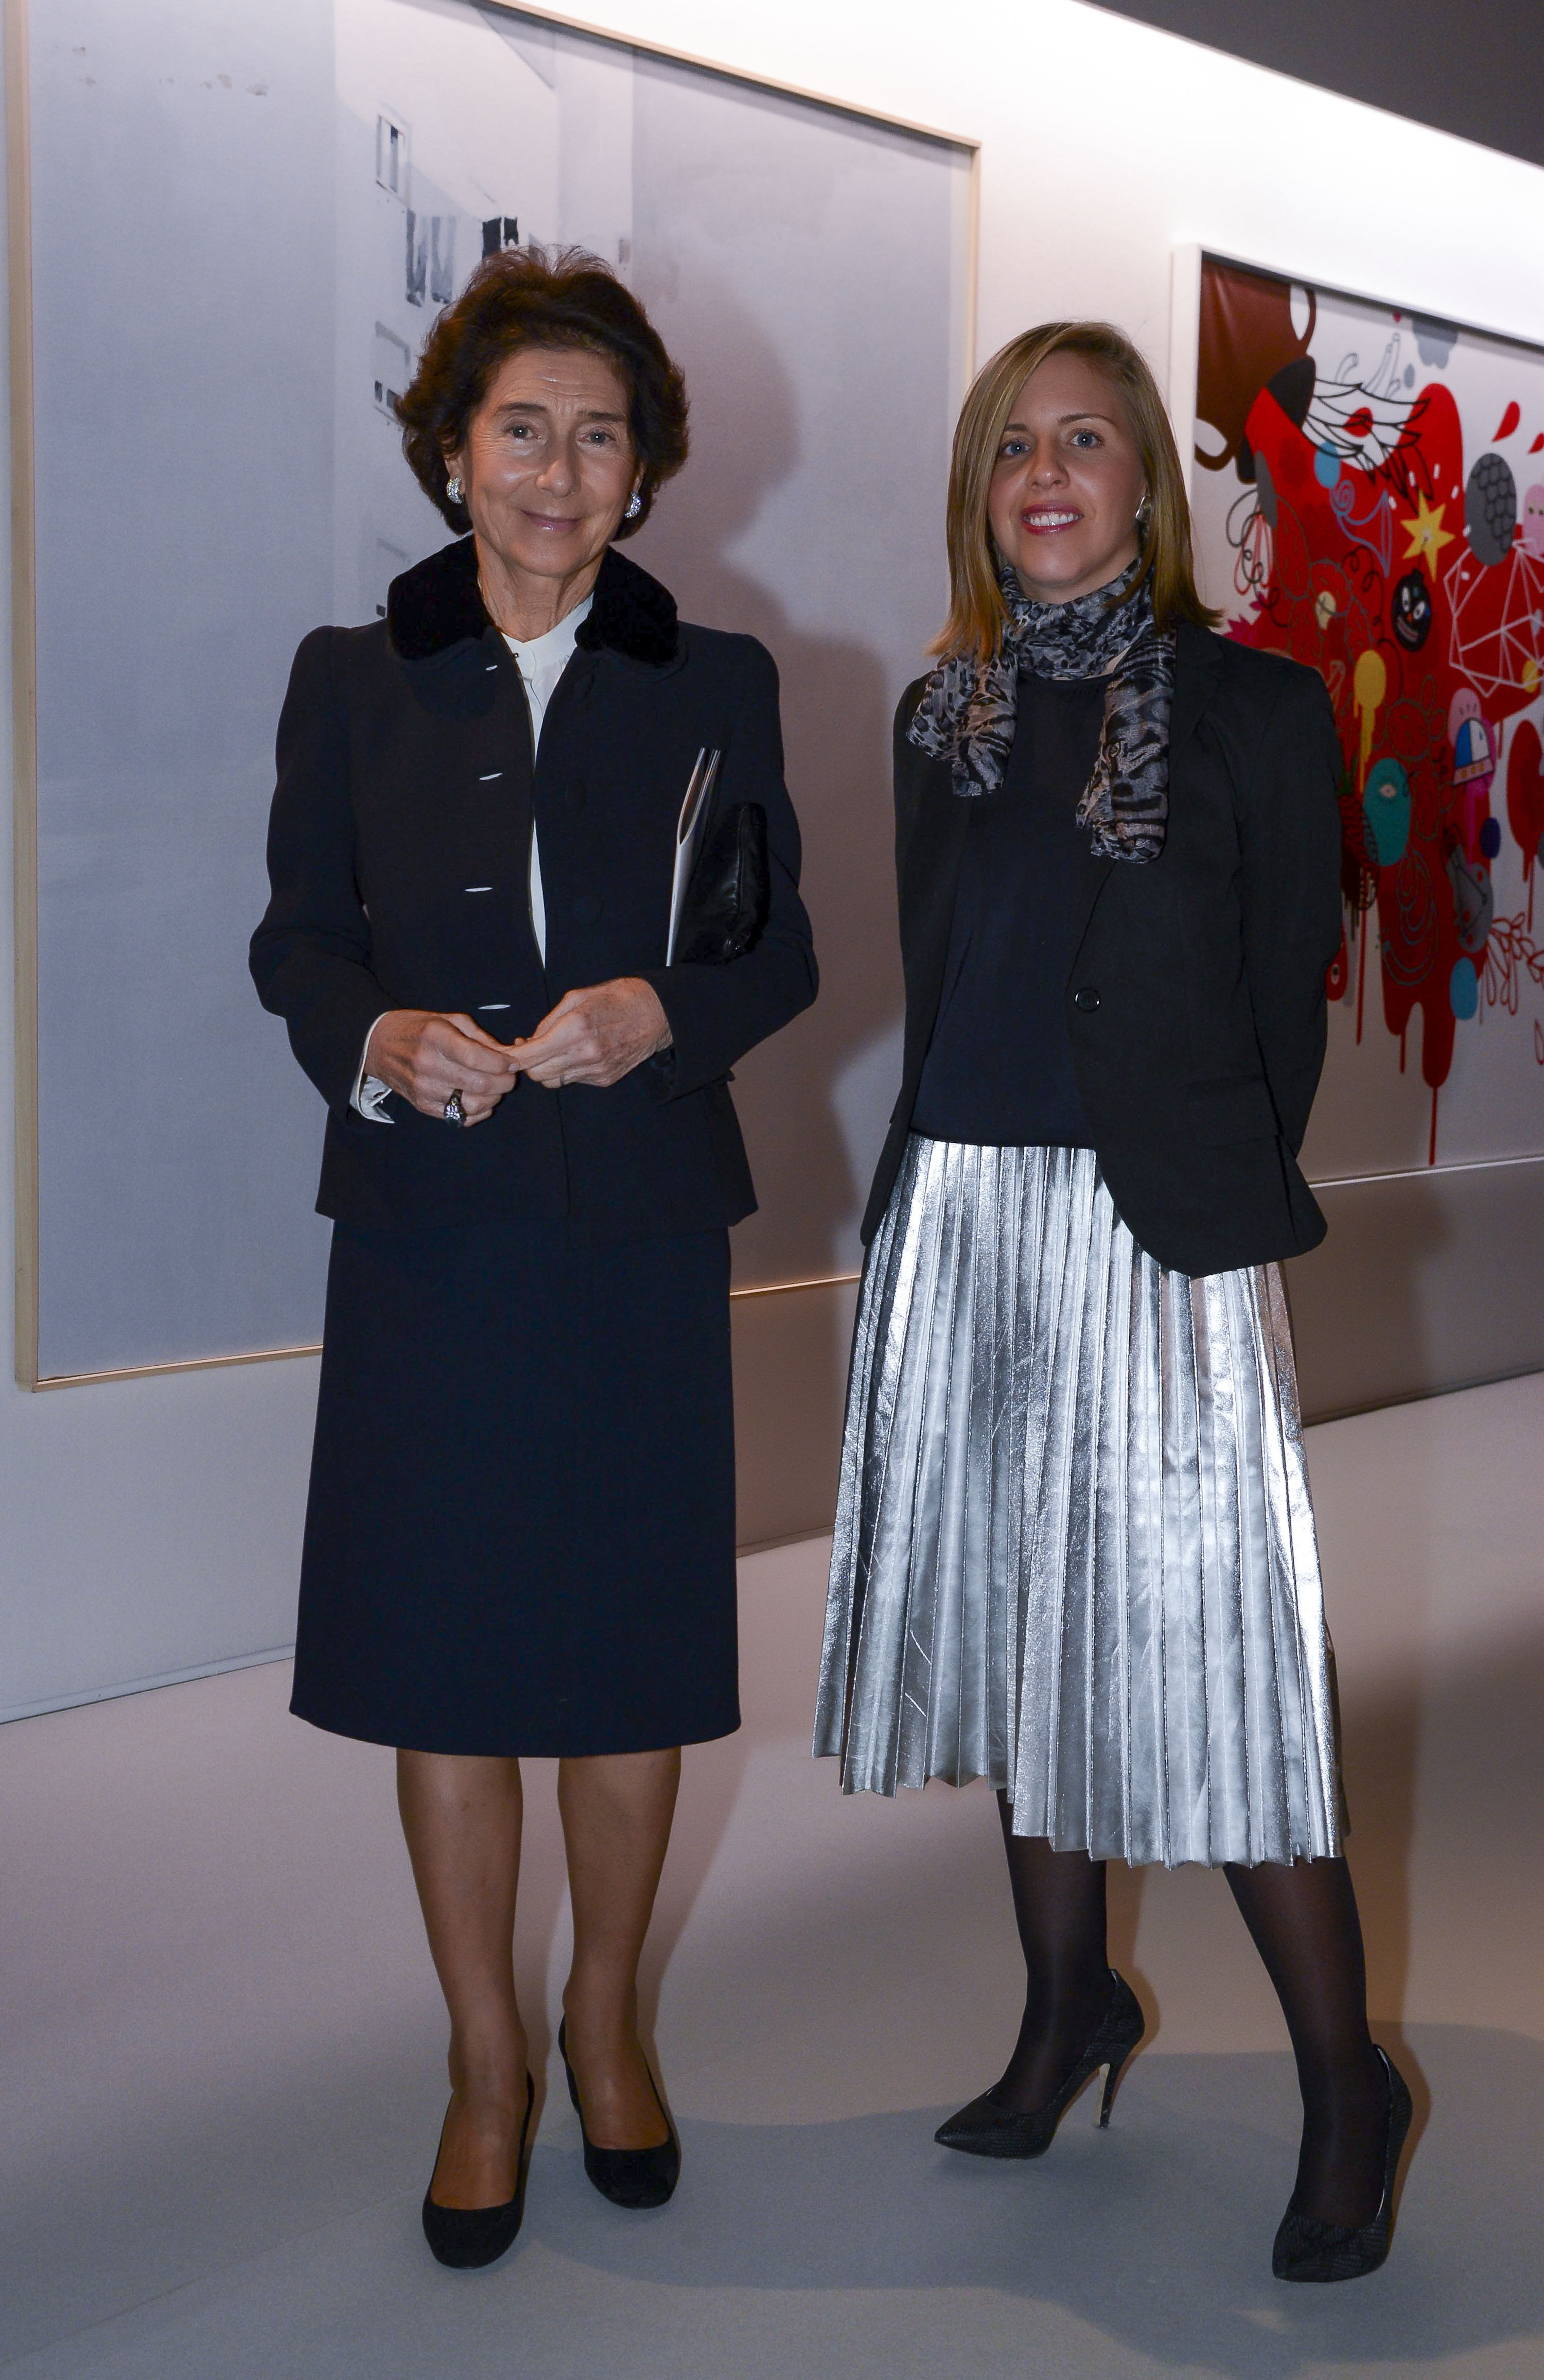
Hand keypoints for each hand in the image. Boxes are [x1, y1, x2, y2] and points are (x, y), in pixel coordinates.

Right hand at [363, 1010, 518, 1124]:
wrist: (378, 1046)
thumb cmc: (418, 1029)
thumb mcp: (448, 1020)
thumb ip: (480, 1038)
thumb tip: (508, 1056)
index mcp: (435, 1037)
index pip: (476, 1057)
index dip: (501, 1063)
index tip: (512, 1063)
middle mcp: (428, 1065)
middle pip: (479, 1083)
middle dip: (504, 1082)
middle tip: (509, 1077)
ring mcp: (424, 1089)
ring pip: (473, 1104)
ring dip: (493, 1098)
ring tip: (495, 1088)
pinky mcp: (423, 1106)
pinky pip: (460, 1117)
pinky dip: (478, 1111)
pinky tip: (480, 1099)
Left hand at [510, 979, 671, 1089]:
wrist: (656, 1014)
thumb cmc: (617, 998)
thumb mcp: (577, 997)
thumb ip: (548, 1021)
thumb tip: (529, 1041)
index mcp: (574, 1030)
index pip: (530, 1056)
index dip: (511, 1059)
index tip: (504, 1055)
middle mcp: (584, 1054)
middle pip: (538, 1075)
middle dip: (528, 1064)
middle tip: (529, 1049)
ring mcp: (595, 1070)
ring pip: (554, 1081)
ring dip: (547, 1069)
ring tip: (554, 1050)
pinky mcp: (604, 1079)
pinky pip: (574, 1080)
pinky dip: (568, 1070)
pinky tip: (577, 1054)